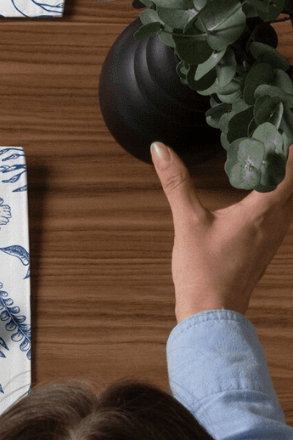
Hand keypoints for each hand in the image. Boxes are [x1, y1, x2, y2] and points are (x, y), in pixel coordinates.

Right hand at [151, 141, 292, 321]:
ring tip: (268, 158)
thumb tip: (161, 149)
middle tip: (271, 137)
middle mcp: (277, 221)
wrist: (212, 313)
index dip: (288, 146)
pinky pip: (282, 212)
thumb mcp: (187, 223)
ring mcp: (275, 236)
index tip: (277, 126)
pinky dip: (277, 196)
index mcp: (263, 210)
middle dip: (286, 159)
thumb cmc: (203, 272)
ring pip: (290, 197)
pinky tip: (259, 194)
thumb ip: (176, 183)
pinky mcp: (266, 246)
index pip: (290, 167)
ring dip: (284, 177)